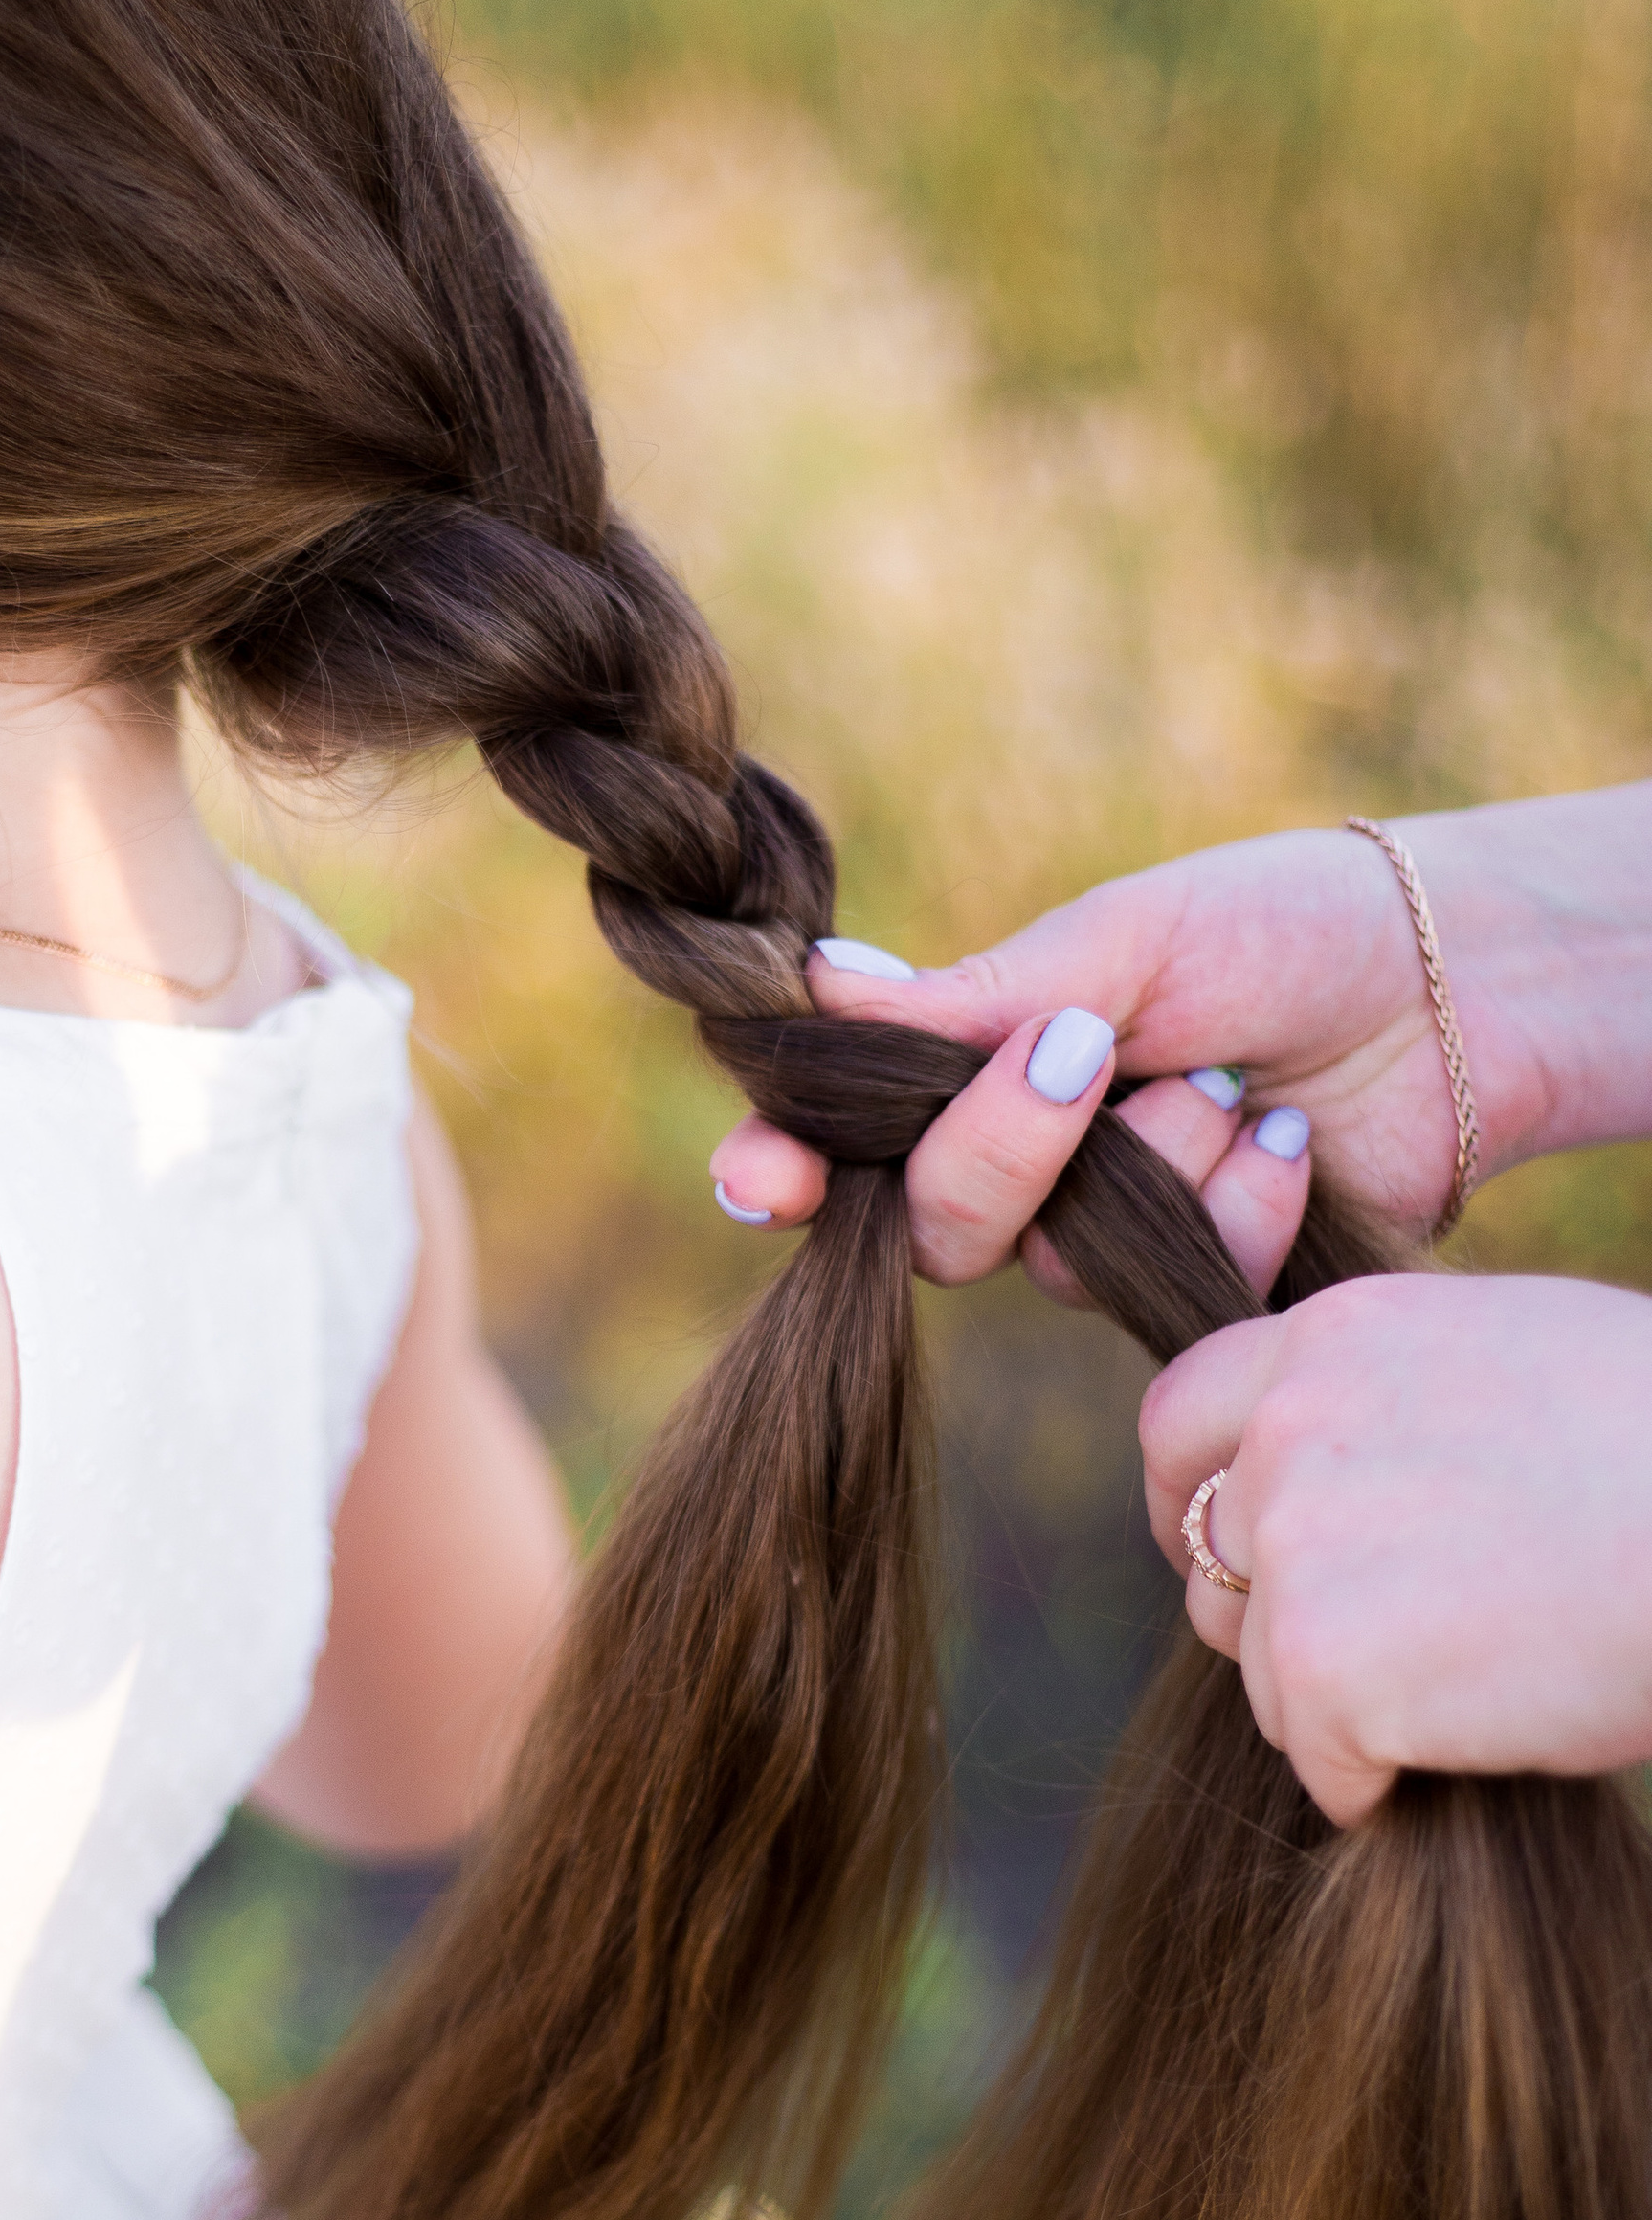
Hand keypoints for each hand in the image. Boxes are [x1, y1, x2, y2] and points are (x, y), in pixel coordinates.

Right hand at [708, 818, 1550, 1303]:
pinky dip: (1231, 1201)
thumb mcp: (1120, 940)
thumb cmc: (1279, 932)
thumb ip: (970, 997)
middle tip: (1083, 1052)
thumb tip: (812, 982)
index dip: (785, 1168)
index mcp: (974, 1061)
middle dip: (999, 1146)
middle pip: (933, 1224)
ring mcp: (1109, 1233)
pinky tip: (1286, 1137)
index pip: (841, 1136)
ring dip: (1151, 1157)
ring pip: (1052, 1261)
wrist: (1454, 989)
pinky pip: (1168, 1285)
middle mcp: (1022, 1162)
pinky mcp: (1198, 1288)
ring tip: (1232, 1077)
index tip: (765, 1178)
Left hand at [1139, 1274, 1651, 1822]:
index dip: (1195, 1502)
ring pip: (1261, 1670)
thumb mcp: (1509, 1349)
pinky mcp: (1326, 1665)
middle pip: (1215, 1560)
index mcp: (1332, 1338)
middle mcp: (1288, 1429)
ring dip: (1341, 1702)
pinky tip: (1474, 1748)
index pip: (1179, 1422)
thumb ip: (1389, 1389)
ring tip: (1471, 1685)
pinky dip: (1380, 1782)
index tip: (1237, 1558)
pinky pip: (1319, 1761)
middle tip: (1389, 1647)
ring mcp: (1298, 1547)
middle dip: (1278, 1616)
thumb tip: (1333, 1447)